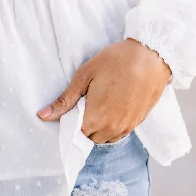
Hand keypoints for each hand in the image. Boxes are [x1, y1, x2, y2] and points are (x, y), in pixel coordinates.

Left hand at [36, 38, 170, 142]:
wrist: (152, 57)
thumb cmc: (116, 61)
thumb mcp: (85, 75)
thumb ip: (65, 100)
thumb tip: (43, 116)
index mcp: (95, 119)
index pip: (75, 134)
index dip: (70, 122)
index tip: (72, 107)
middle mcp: (111, 129)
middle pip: (90, 137)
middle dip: (85, 124)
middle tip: (87, 101)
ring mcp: (127, 127)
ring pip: (106, 137)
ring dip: (99, 126)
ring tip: (101, 101)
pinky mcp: (139, 122)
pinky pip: (120, 133)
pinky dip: (113, 125)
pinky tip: (114, 105)